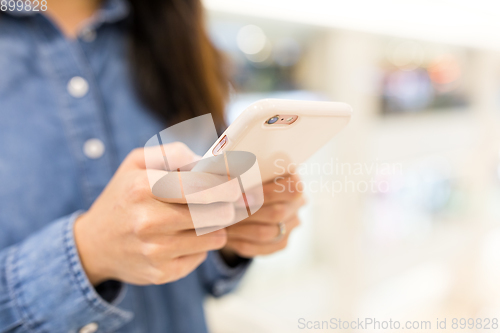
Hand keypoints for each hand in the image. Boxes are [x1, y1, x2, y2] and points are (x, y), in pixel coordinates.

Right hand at [75, 142, 233, 285]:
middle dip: (227, 206)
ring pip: (215, 237)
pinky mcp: (162, 273)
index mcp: (143, 188)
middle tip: (228, 202)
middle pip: (216, 214)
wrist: (94, 244)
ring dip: (215, 226)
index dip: (225, 186)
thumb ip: (174, 153)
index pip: (201, 187)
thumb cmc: (123, 197)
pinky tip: (185, 238)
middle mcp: (148, 221)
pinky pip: (202, 256)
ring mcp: (155, 251)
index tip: (235, 186)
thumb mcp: (137, 163)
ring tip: (202, 219)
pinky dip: (200, 246)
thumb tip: (208, 161)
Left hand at [221, 174, 304, 257]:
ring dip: (240, 228)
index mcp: (294, 181)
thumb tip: (229, 185)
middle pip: (277, 213)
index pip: (291, 190)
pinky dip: (238, 241)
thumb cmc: (245, 180)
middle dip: (247, 213)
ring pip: (265, 233)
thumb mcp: (246, 174)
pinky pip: (258, 247)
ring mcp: (291, 226)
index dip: (265, 194)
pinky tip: (226, 234)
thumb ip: (244, 176)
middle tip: (226, 211)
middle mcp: (298, 204)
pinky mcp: (281, 243)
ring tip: (222, 222)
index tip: (239, 197)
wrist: (245, 199)